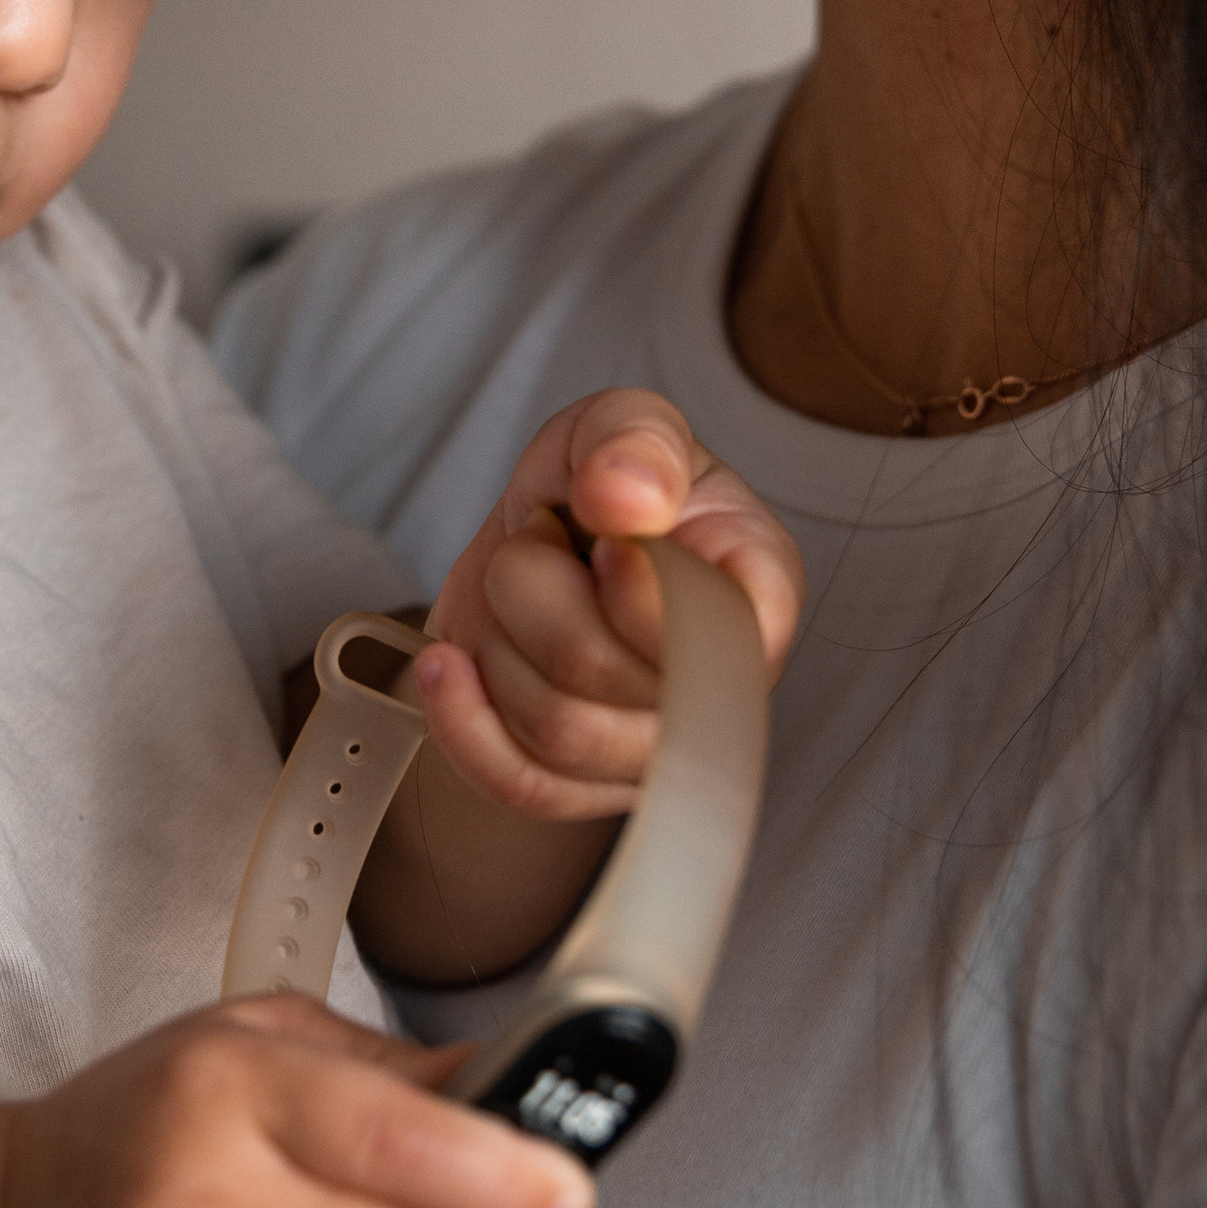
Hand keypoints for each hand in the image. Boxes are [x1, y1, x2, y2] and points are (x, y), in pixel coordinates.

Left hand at [413, 388, 802, 821]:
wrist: (542, 547)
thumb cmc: (602, 486)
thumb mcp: (620, 421)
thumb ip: (634, 440)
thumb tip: (631, 500)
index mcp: (756, 589)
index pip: (720, 635)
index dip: (639, 591)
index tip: (601, 538)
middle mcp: (720, 684)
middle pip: (606, 674)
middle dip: (533, 588)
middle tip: (539, 541)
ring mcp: (657, 747)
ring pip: (556, 730)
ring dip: (499, 639)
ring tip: (515, 589)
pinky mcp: (589, 786)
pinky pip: (521, 785)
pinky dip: (465, 722)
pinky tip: (450, 664)